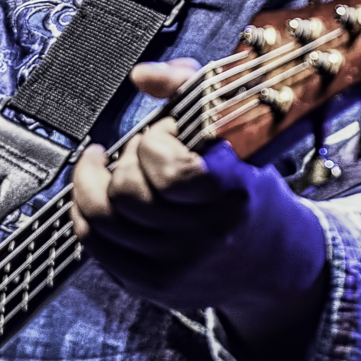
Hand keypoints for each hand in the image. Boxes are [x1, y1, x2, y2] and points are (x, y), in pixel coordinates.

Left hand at [71, 61, 329, 360]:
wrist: (275, 262)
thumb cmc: (250, 192)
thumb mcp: (240, 138)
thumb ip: (192, 92)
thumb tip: (143, 75)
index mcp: (236, 197)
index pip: (174, 172)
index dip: (157, 143)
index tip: (164, 133)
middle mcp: (205, 238)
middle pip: (128, 193)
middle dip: (126, 158)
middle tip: (141, 149)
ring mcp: (175, 266)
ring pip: (101, 219)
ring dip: (91, 181)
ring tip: (102, 164)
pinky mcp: (150, 285)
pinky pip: (95, 245)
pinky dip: (84, 213)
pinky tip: (96, 193)